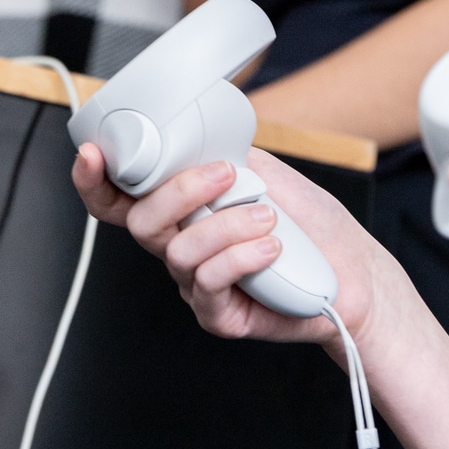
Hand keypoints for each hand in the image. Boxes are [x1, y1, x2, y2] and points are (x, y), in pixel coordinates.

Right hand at [71, 143, 395, 354]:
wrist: (354, 270)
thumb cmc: (310, 225)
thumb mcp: (264, 172)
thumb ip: (223, 154)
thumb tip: (194, 132)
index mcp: (182, 213)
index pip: (120, 200)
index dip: (95, 180)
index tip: (94, 153)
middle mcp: (181, 249)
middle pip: (139, 223)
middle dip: (179, 191)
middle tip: (228, 175)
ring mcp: (196, 286)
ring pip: (177, 252)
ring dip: (225, 225)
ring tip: (268, 217)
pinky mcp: (219, 316)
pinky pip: (208, 283)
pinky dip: (242, 256)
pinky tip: (273, 248)